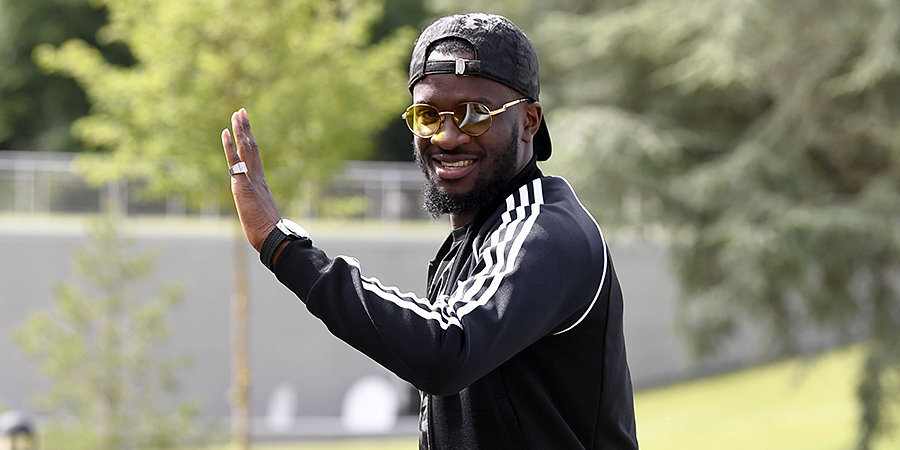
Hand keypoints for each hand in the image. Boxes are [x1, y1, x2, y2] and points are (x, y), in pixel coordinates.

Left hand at [221, 108, 279, 250]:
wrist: (272, 236)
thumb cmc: (269, 231)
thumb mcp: (262, 215)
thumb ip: (260, 208)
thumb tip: (263, 215)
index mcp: (261, 182)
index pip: (254, 156)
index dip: (250, 140)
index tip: (246, 126)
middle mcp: (257, 177)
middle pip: (251, 147)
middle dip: (246, 129)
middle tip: (241, 111)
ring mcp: (250, 180)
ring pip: (245, 149)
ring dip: (240, 131)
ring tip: (236, 114)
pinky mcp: (243, 185)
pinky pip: (235, 162)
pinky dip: (230, 147)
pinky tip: (225, 133)